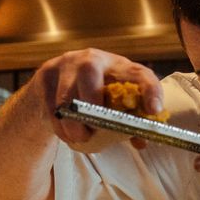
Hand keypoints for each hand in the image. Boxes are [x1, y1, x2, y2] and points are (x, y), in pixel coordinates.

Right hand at [33, 48, 162, 145]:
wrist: (53, 88)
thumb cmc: (93, 97)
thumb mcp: (114, 105)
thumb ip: (128, 122)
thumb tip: (141, 141)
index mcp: (118, 66)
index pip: (138, 73)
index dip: (149, 90)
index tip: (153, 110)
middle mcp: (92, 59)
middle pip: (89, 70)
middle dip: (92, 104)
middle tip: (95, 130)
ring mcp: (66, 65)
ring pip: (66, 95)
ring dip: (74, 124)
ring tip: (80, 138)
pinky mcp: (46, 75)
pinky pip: (51, 107)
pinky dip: (60, 127)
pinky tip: (66, 133)